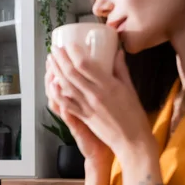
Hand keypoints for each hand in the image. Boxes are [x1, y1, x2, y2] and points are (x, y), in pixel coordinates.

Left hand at [52, 44, 156, 160]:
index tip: (69, 44)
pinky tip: (51, 85)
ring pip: (66, 86)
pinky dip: (57, 94)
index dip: (74, 53)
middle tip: (55, 49)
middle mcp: (95, 95)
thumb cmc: (134, 115)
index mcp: (109, 86)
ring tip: (50, 61)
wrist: (132, 140)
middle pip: (71, 73)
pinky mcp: (83, 117)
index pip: (85, 65)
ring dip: (56, 72)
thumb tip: (117, 52)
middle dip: (60, 59)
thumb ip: (121, 69)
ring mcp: (87, 107)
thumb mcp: (130, 89)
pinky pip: (66, 104)